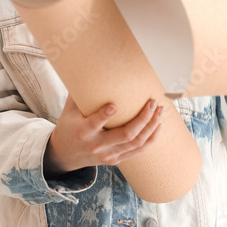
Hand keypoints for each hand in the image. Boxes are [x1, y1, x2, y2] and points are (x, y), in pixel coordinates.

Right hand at [43, 95, 163, 176]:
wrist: (66, 153)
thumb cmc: (69, 125)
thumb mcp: (69, 109)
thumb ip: (79, 92)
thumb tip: (88, 67)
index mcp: (83, 131)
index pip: (95, 123)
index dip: (104, 115)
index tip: (115, 104)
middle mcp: (96, 145)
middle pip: (125, 134)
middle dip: (143, 118)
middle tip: (153, 102)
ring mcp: (108, 154)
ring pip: (135, 143)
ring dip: (151, 126)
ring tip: (160, 111)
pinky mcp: (115, 160)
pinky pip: (137, 150)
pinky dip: (150, 139)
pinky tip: (158, 126)